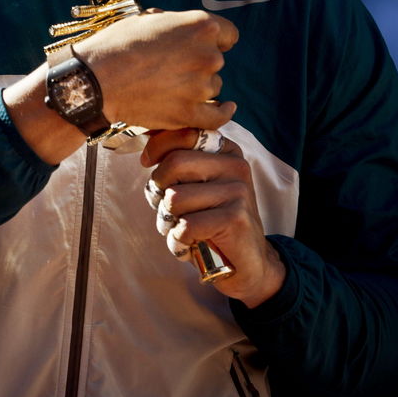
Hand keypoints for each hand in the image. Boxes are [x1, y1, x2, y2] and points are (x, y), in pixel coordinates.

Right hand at [75, 9, 238, 131]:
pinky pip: (218, 116)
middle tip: (172, 66)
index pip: (229, 34)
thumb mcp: (147, 18)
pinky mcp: (190, 113)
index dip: (217, 39)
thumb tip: (182, 28)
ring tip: (168, 85)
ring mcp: (201, 87)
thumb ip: (175, 23)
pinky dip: (222, 112)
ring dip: (198, 86)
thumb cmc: (117, 45)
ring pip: (213, 86)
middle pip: (217, 60)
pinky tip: (226, 107)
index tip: (204, 46)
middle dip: (199, 62)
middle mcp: (207, 55)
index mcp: (201, 26)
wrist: (95, 80)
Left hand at [141, 129, 286, 307]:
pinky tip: (190, 244)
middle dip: (158, 189)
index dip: (158, 147)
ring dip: (166, 220)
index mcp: (226, 150)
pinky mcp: (235, 219)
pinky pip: (185, 225)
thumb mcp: (199, 184)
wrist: (250, 263)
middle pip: (174, 163)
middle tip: (166, 207)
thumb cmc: (212, 220)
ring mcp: (238, 192)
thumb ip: (180, 162)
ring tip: (181, 229)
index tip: (147, 161)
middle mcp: (235, 166)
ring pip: (174, 198)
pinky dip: (178, 240)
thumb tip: (147, 150)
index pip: (184, 133)